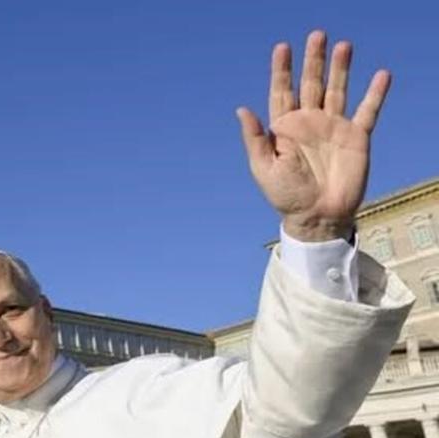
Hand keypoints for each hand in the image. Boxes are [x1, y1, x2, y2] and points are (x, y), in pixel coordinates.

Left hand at [237, 30, 390, 241]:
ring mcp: (333, 128)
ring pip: (337, 90)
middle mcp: (309, 122)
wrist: (316, 216)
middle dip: (313, 60)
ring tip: (343, 45)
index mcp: (284, 128)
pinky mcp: (356, 137)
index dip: (281, 70)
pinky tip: (381, 75)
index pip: (282, 92)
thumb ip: (255, 138)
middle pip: (312, 83)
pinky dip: (375, 93)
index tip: (282, 48)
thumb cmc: (286, 195)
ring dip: (341, 68)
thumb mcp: (264, 167)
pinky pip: (367, 111)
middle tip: (316, 35)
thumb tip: (241, 109)